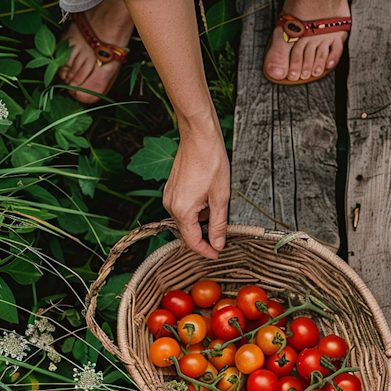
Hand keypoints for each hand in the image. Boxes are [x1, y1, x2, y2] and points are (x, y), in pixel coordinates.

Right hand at [163, 124, 229, 258]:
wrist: (198, 136)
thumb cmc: (211, 161)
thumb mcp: (220, 197)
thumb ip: (218, 224)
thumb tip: (217, 244)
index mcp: (182, 210)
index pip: (192, 241)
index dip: (206, 250)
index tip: (217, 253)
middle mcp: (171, 206)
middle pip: (187, 232)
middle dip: (204, 236)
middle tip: (221, 235)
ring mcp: (168, 197)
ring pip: (185, 220)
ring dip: (200, 221)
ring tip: (216, 207)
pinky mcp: (170, 190)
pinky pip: (182, 209)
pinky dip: (195, 210)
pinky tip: (207, 199)